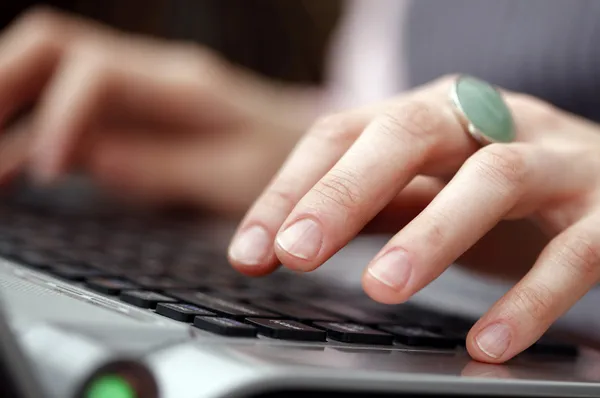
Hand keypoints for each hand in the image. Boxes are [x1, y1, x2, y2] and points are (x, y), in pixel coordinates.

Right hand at [0, 7, 317, 214]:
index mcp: (183, 85)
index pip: (95, 69)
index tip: (46, 170)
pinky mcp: (133, 121)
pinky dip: (30, 138)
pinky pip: (68, 117)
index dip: (60, 114)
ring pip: (50, 77)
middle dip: (3, 84)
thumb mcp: (234, 175)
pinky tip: (12, 170)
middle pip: (54, 47)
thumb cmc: (285, 162)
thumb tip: (86, 158)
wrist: (312, 150)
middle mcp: (151, 77)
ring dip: (8, 111)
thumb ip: (161, 165)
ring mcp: (137, 96)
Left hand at [229, 75, 599, 362]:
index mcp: (435, 111)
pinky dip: (531, 297)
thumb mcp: (429, 184)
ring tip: (382, 288)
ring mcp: (556, 159)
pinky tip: (487, 343)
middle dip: (345, 192)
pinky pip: (574, 250)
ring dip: (432, 235)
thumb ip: (369, 206)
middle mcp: (492, 119)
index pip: (345, 131)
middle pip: (409, 133)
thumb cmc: (504, 188)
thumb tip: (282, 242)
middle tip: (296, 253)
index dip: (292, 188)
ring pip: (494, 178)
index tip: (251, 250)